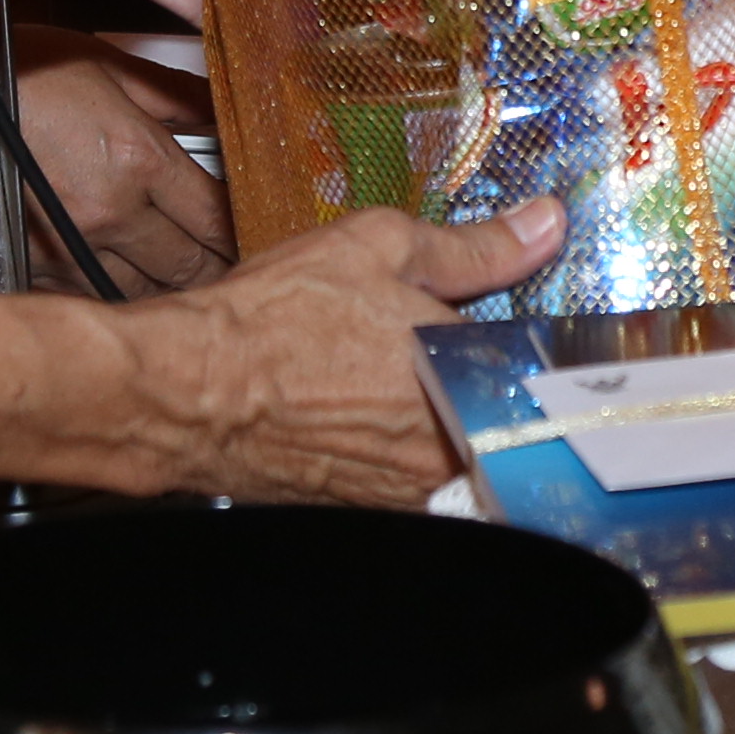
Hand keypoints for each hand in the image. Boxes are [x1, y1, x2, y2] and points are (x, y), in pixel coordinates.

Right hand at [17, 44, 233, 285]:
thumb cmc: (9, 71)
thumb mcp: (105, 64)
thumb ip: (173, 94)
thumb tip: (225, 105)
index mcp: (138, 159)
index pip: (216, 215)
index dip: (243, 228)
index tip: (257, 230)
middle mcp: (110, 213)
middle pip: (189, 267)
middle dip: (218, 269)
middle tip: (236, 268)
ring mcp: (68, 249)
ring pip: (143, 295)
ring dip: (170, 291)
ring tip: (189, 284)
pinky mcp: (31, 268)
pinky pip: (88, 299)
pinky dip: (112, 295)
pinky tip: (125, 285)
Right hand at [124, 199, 563, 502]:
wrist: (189, 389)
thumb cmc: (272, 322)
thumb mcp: (379, 248)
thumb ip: (475, 246)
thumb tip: (541, 223)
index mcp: (466, 382)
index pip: (545, 379)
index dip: (539, 354)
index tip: (537, 342)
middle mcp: (446, 451)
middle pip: (510, 426)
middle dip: (500, 393)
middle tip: (466, 359)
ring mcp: (408, 490)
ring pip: (467, 462)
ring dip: (459, 429)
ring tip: (408, 388)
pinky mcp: (370, 510)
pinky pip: (418, 486)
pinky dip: (410, 455)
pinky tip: (374, 418)